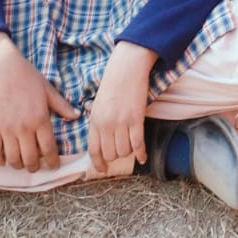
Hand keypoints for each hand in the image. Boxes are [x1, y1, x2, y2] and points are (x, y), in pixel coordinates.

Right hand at [0, 31, 76, 170]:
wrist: (1, 68)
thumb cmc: (27, 76)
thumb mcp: (48, 89)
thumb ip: (62, 106)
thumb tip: (77, 115)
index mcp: (40, 118)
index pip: (49, 149)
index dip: (53, 162)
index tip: (54, 166)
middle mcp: (24, 128)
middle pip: (30, 159)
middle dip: (35, 167)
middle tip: (37, 167)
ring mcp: (6, 129)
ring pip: (13, 159)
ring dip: (18, 166)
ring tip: (22, 163)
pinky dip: (0, 160)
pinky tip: (4, 159)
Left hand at [87, 41, 155, 173]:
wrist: (127, 67)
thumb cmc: (113, 83)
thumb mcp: (98, 104)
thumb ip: (99, 122)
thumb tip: (102, 142)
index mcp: (94, 120)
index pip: (94, 150)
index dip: (99, 163)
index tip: (103, 169)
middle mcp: (106, 124)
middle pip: (111, 153)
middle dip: (116, 156)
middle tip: (121, 151)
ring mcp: (121, 122)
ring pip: (124, 151)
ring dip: (128, 152)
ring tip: (131, 147)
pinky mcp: (136, 119)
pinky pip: (138, 144)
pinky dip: (141, 154)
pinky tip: (143, 157)